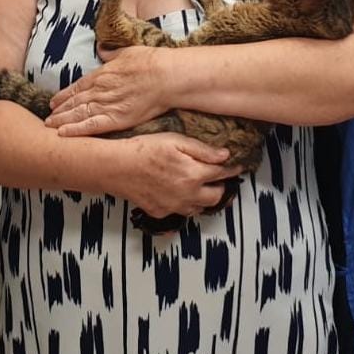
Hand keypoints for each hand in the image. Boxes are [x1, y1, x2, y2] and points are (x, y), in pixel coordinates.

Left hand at [47, 45, 168, 135]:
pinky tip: (63, 134)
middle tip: (47, 116)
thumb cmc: (151, 62)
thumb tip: (102, 49)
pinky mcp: (116, 119)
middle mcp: (100, 90)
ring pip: (78, 114)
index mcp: (102, 74)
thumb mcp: (128, 51)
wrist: (166, 76)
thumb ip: (112, 53)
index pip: (78, 86)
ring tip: (50, 126)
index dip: (64, 94)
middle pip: (75, 101)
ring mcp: (107, 105)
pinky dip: (75, 130)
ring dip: (62, 120)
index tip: (54, 101)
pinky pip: (91, 126)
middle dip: (60, 109)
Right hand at [114, 132, 236, 218]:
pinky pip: (180, 212)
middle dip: (221, 188)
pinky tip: (179, 193)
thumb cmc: (143, 149)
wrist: (116, 167)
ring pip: (199, 208)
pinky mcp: (160, 212)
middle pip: (216, 197)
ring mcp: (173, 206)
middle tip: (219, 179)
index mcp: (194, 175)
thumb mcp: (175, 141)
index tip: (237, 166)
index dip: (232, 169)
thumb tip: (224, 155)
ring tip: (200, 186)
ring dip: (203, 198)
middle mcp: (187, 195)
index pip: (222, 174)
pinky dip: (184, 204)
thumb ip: (202, 150)